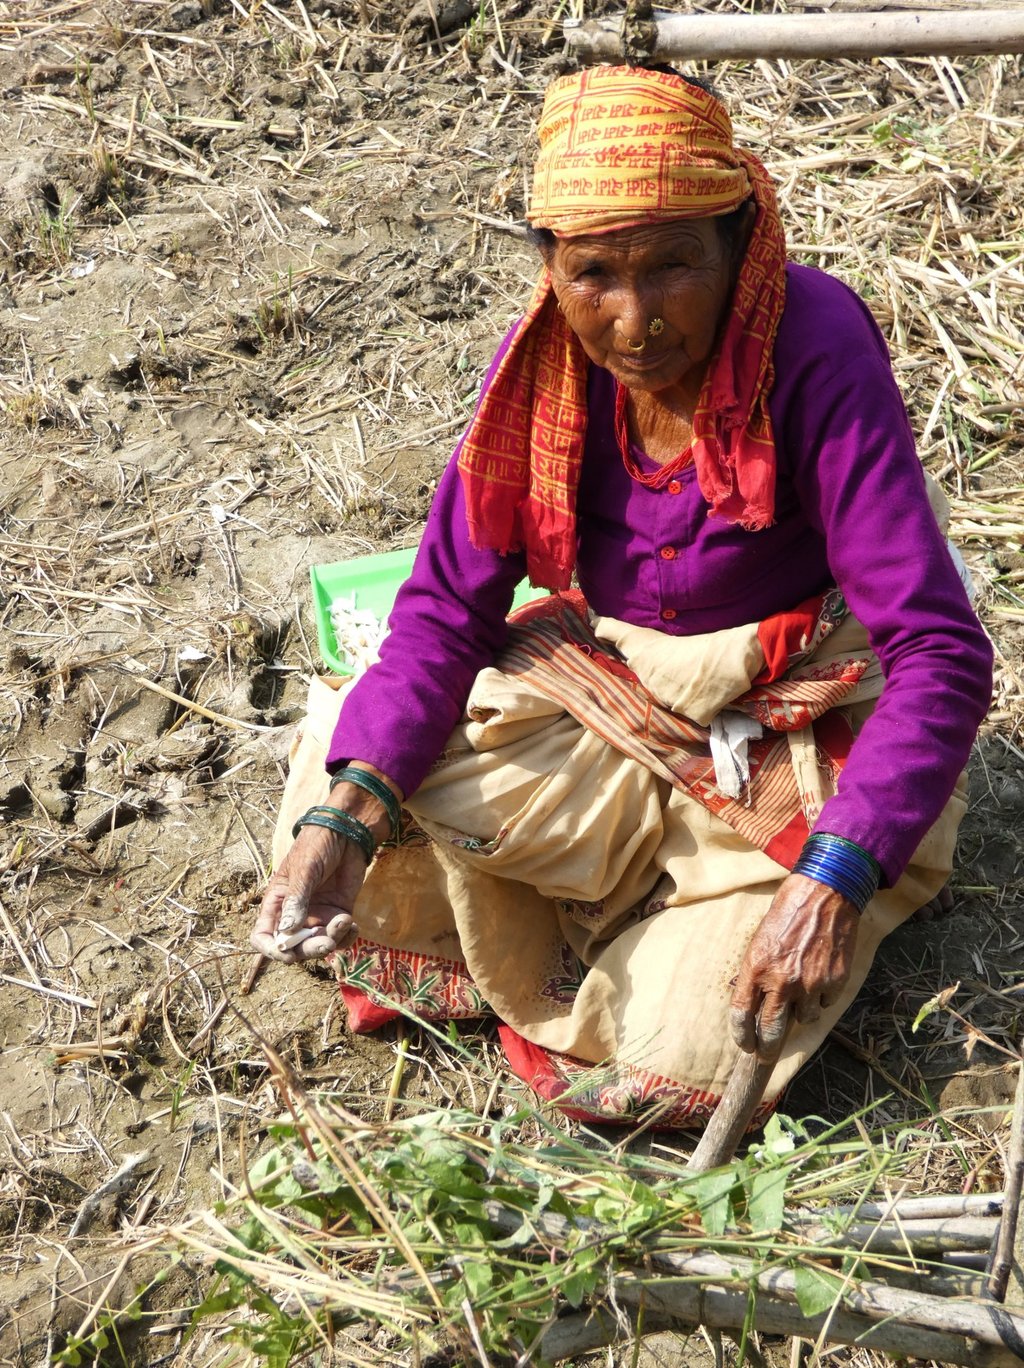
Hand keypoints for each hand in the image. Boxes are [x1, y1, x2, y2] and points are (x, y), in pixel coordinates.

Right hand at [252, 821, 366, 961]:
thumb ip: (297, 899)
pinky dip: (346, 938)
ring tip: (345, 921)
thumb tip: (288, 931)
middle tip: (327, 943)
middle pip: (294, 946)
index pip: (264, 936)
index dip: (273, 949)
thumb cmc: (318, 845)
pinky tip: (352, 924)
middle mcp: (294, 914)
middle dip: (310, 949)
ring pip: (319, 945)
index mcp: (277, 903)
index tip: (289, 954)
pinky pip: (339, 938)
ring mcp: (317, 916)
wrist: (348, 833)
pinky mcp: (338, 914)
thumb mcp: (304, 869)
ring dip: (332, 941)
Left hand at [729, 873, 859, 1061]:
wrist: (824, 895)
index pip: (742, 1015)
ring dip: (800, 1012)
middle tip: (765, 1056)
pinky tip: (819, 974)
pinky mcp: (834, 983)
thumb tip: (755, 1006)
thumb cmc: (787, 914)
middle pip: (771, 1032)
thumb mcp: (759, 941)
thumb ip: (756, 974)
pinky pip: (824, 1003)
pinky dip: (821, 996)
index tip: (745, 1046)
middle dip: (767, 1050)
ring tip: (801, 988)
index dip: (741, 1036)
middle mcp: (781, 980)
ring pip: (803, 1019)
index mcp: (756, 967)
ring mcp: (810, 984)